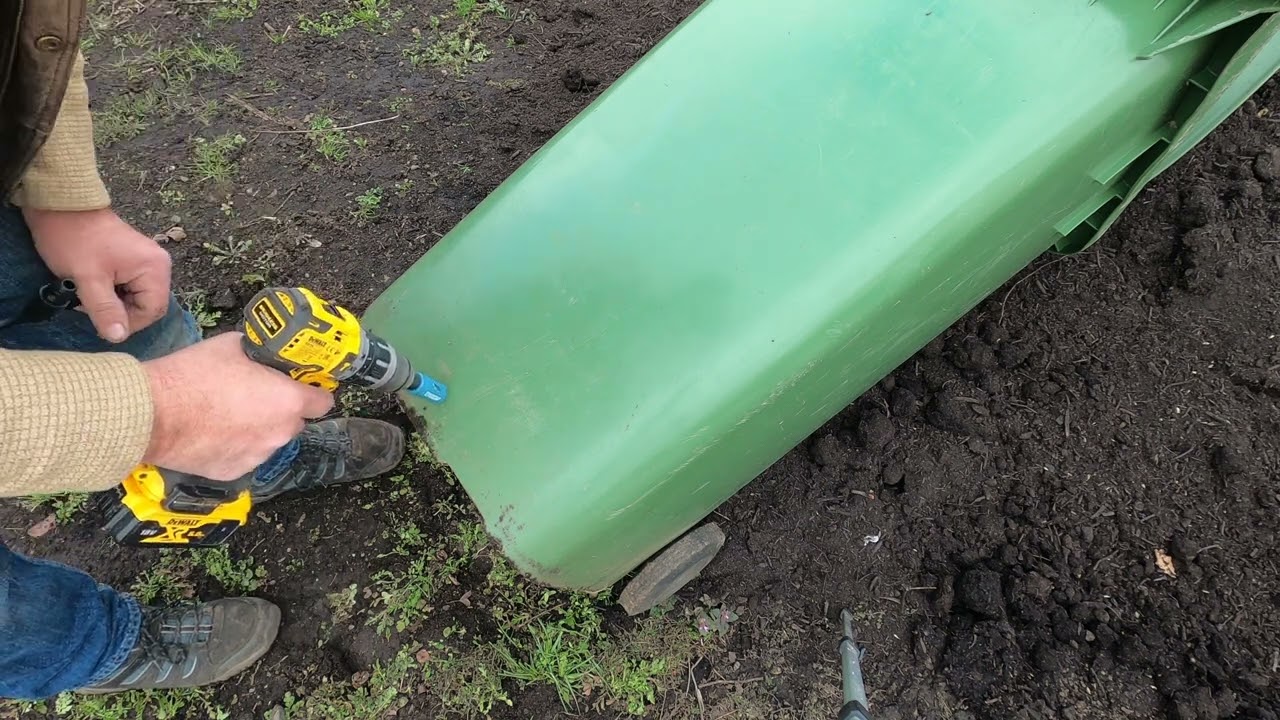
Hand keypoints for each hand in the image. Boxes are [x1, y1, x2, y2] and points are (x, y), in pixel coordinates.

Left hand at [23, 207, 171, 342]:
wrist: (60, 205)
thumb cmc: (74, 240)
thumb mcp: (87, 279)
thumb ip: (105, 309)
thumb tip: (118, 338)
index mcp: (154, 268)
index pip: (152, 311)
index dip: (127, 322)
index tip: (97, 317)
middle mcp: (159, 265)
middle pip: (147, 305)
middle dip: (119, 311)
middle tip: (90, 304)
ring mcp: (147, 261)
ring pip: (137, 297)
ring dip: (114, 302)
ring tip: (90, 292)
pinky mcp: (135, 259)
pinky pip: (131, 287)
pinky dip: (113, 291)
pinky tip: (95, 284)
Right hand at [141, 332, 334, 480]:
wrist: (152, 413)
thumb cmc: (193, 375)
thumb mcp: (233, 346)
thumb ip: (259, 355)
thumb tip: (264, 356)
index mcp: (288, 401)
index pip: (324, 402)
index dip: (313, 392)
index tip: (301, 385)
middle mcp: (280, 433)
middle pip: (294, 422)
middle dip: (281, 410)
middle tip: (255, 395)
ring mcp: (258, 456)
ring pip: (269, 440)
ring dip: (258, 429)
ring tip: (226, 413)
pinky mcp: (234, 472)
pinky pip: (244, 456)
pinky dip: (235, 446)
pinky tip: (212, 432)